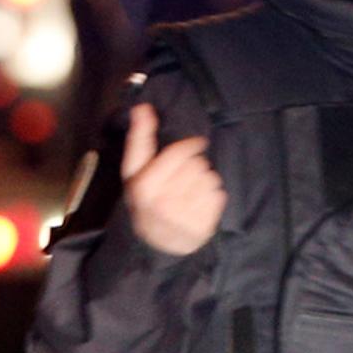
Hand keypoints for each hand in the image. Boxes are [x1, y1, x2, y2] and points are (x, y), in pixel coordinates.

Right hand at [119, 103, 226, 256]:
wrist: (156, 245)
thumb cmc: (145, 201)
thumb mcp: (134, 172)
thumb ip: (139, 139)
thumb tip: (142, 107)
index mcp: (145, 186)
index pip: (179, 153)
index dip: (191, 145)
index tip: (198, 143)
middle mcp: (164, 202)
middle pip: (196, 164)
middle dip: (195, 165)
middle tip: (186, 177)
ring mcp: (184, 217)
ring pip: (210, 178)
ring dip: (205, 179)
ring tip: (193, 190)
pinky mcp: (202, 227)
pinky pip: (219, 195)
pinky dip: (214, 195)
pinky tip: (201, 203)